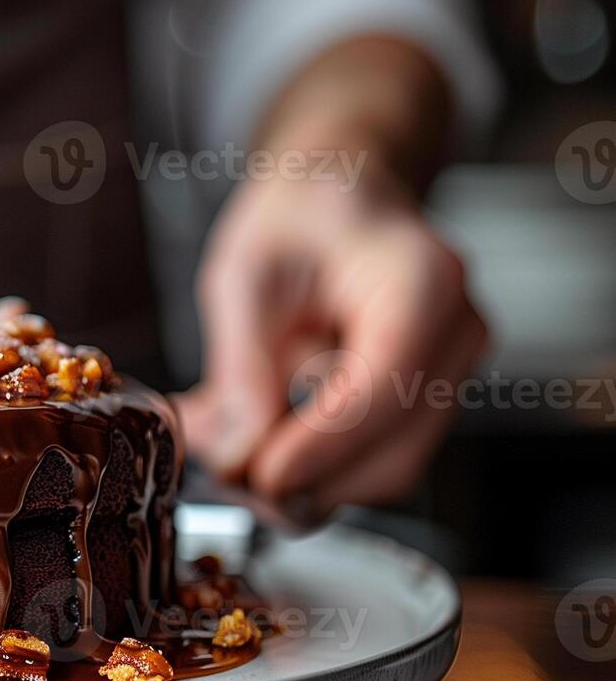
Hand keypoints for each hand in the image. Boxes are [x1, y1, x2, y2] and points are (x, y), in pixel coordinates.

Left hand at [174, 166, 488, 515]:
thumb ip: (241, 367)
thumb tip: (239, 456)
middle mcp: (456, 331)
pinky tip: (261, 442)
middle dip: (307, 480)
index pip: (383, 387)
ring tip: (231, 452)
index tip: (259, 475)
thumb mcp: (243, 274)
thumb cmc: (299, 216)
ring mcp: (452, 369)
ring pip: (388, 469)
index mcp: (421, 280)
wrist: (342, 197)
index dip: (321, 446)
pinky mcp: (429, 398)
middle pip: (394, 451)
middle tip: (225, 475)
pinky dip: (317, 468)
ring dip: (307, 483)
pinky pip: (378, 458)